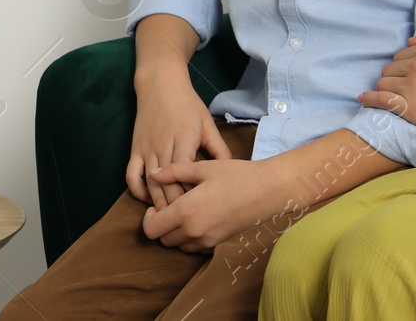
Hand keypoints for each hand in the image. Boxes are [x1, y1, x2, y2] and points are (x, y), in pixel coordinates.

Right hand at [126, 78, 231, 209]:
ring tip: (169, 219)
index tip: (201, 207)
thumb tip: (230, 170)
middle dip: (176, 206)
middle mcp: (163, 146)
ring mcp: (146, 149)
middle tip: (187, 222)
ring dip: (158, 203)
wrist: (160, 84)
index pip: (185, 173)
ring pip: (150, 184)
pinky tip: (148, 200)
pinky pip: (131, 176)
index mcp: (184, 139)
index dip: (191, 193)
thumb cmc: (188, 104)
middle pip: (167, 184)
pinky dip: (138, 191)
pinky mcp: (134, 150)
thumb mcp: (207, 124)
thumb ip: (218, 148)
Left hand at [142, 157, 295, 250]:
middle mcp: (193, 231)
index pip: (151, 229)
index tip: (156, 206)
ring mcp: (205, 241)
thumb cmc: (236, 175)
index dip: (148, 219)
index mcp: (185, 211)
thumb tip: (153, 174)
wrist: (267, 191)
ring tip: (185, 212)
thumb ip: (174, 172)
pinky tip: (199, 219)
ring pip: (177, 246)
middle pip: (162, 240)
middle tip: (171, 207)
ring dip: (175, 233)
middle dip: (161, 225)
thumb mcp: (203, 168)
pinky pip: (193, 248)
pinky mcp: (216, 244)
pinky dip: (190, 238)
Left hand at [359, 28, 415, 130]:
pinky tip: (363, 98)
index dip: (406, 64)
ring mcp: (411, 87)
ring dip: (388, 87)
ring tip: (397, 95)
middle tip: (407, 85)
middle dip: (396, 75)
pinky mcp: (407, 107)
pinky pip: (381, 100)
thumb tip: (411, 40)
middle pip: (391, 68)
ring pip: (384, 83)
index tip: (412, 73)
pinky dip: (370, 99)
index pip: (403, 54)